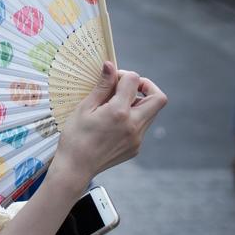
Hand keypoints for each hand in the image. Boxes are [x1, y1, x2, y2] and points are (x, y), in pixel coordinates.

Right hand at [51, 62, 167, 187]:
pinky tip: (113, 123)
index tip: (113, 79)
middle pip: (159, 98)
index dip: (124, 74)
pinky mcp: (136, 148)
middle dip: (147, 87)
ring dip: (139, 103)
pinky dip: (132, 118)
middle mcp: (134, 125)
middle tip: (129, 87)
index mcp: (119, 112)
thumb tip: (110, 66)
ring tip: (116, 105)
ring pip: (151, 113)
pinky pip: (142, 127)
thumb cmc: (75, 138)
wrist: (75, 168)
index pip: (134, 81)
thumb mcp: (85, 108)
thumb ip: (102, 86)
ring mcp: (137, 139)